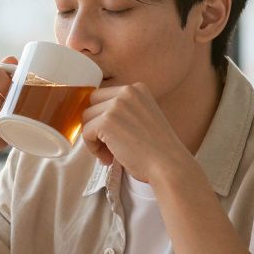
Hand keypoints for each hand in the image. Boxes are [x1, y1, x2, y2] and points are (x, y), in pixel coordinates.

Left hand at [79, 83, 195, 183]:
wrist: (168, 165)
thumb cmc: (158, 150)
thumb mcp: (144, 117)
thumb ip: (124, 111)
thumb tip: (95, 117)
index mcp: (137, 89)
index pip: (104, 96)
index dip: (104, 117)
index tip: (115, 135)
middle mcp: (126, 91)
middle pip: (92, 104)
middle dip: (97, 126)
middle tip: (110, 146)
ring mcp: (115, 105)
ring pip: (86, 118)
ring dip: (95, 138)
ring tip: (111, 154)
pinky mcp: (106, 122)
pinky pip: (85, 132)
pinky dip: (93, 148)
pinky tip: (109, 158)